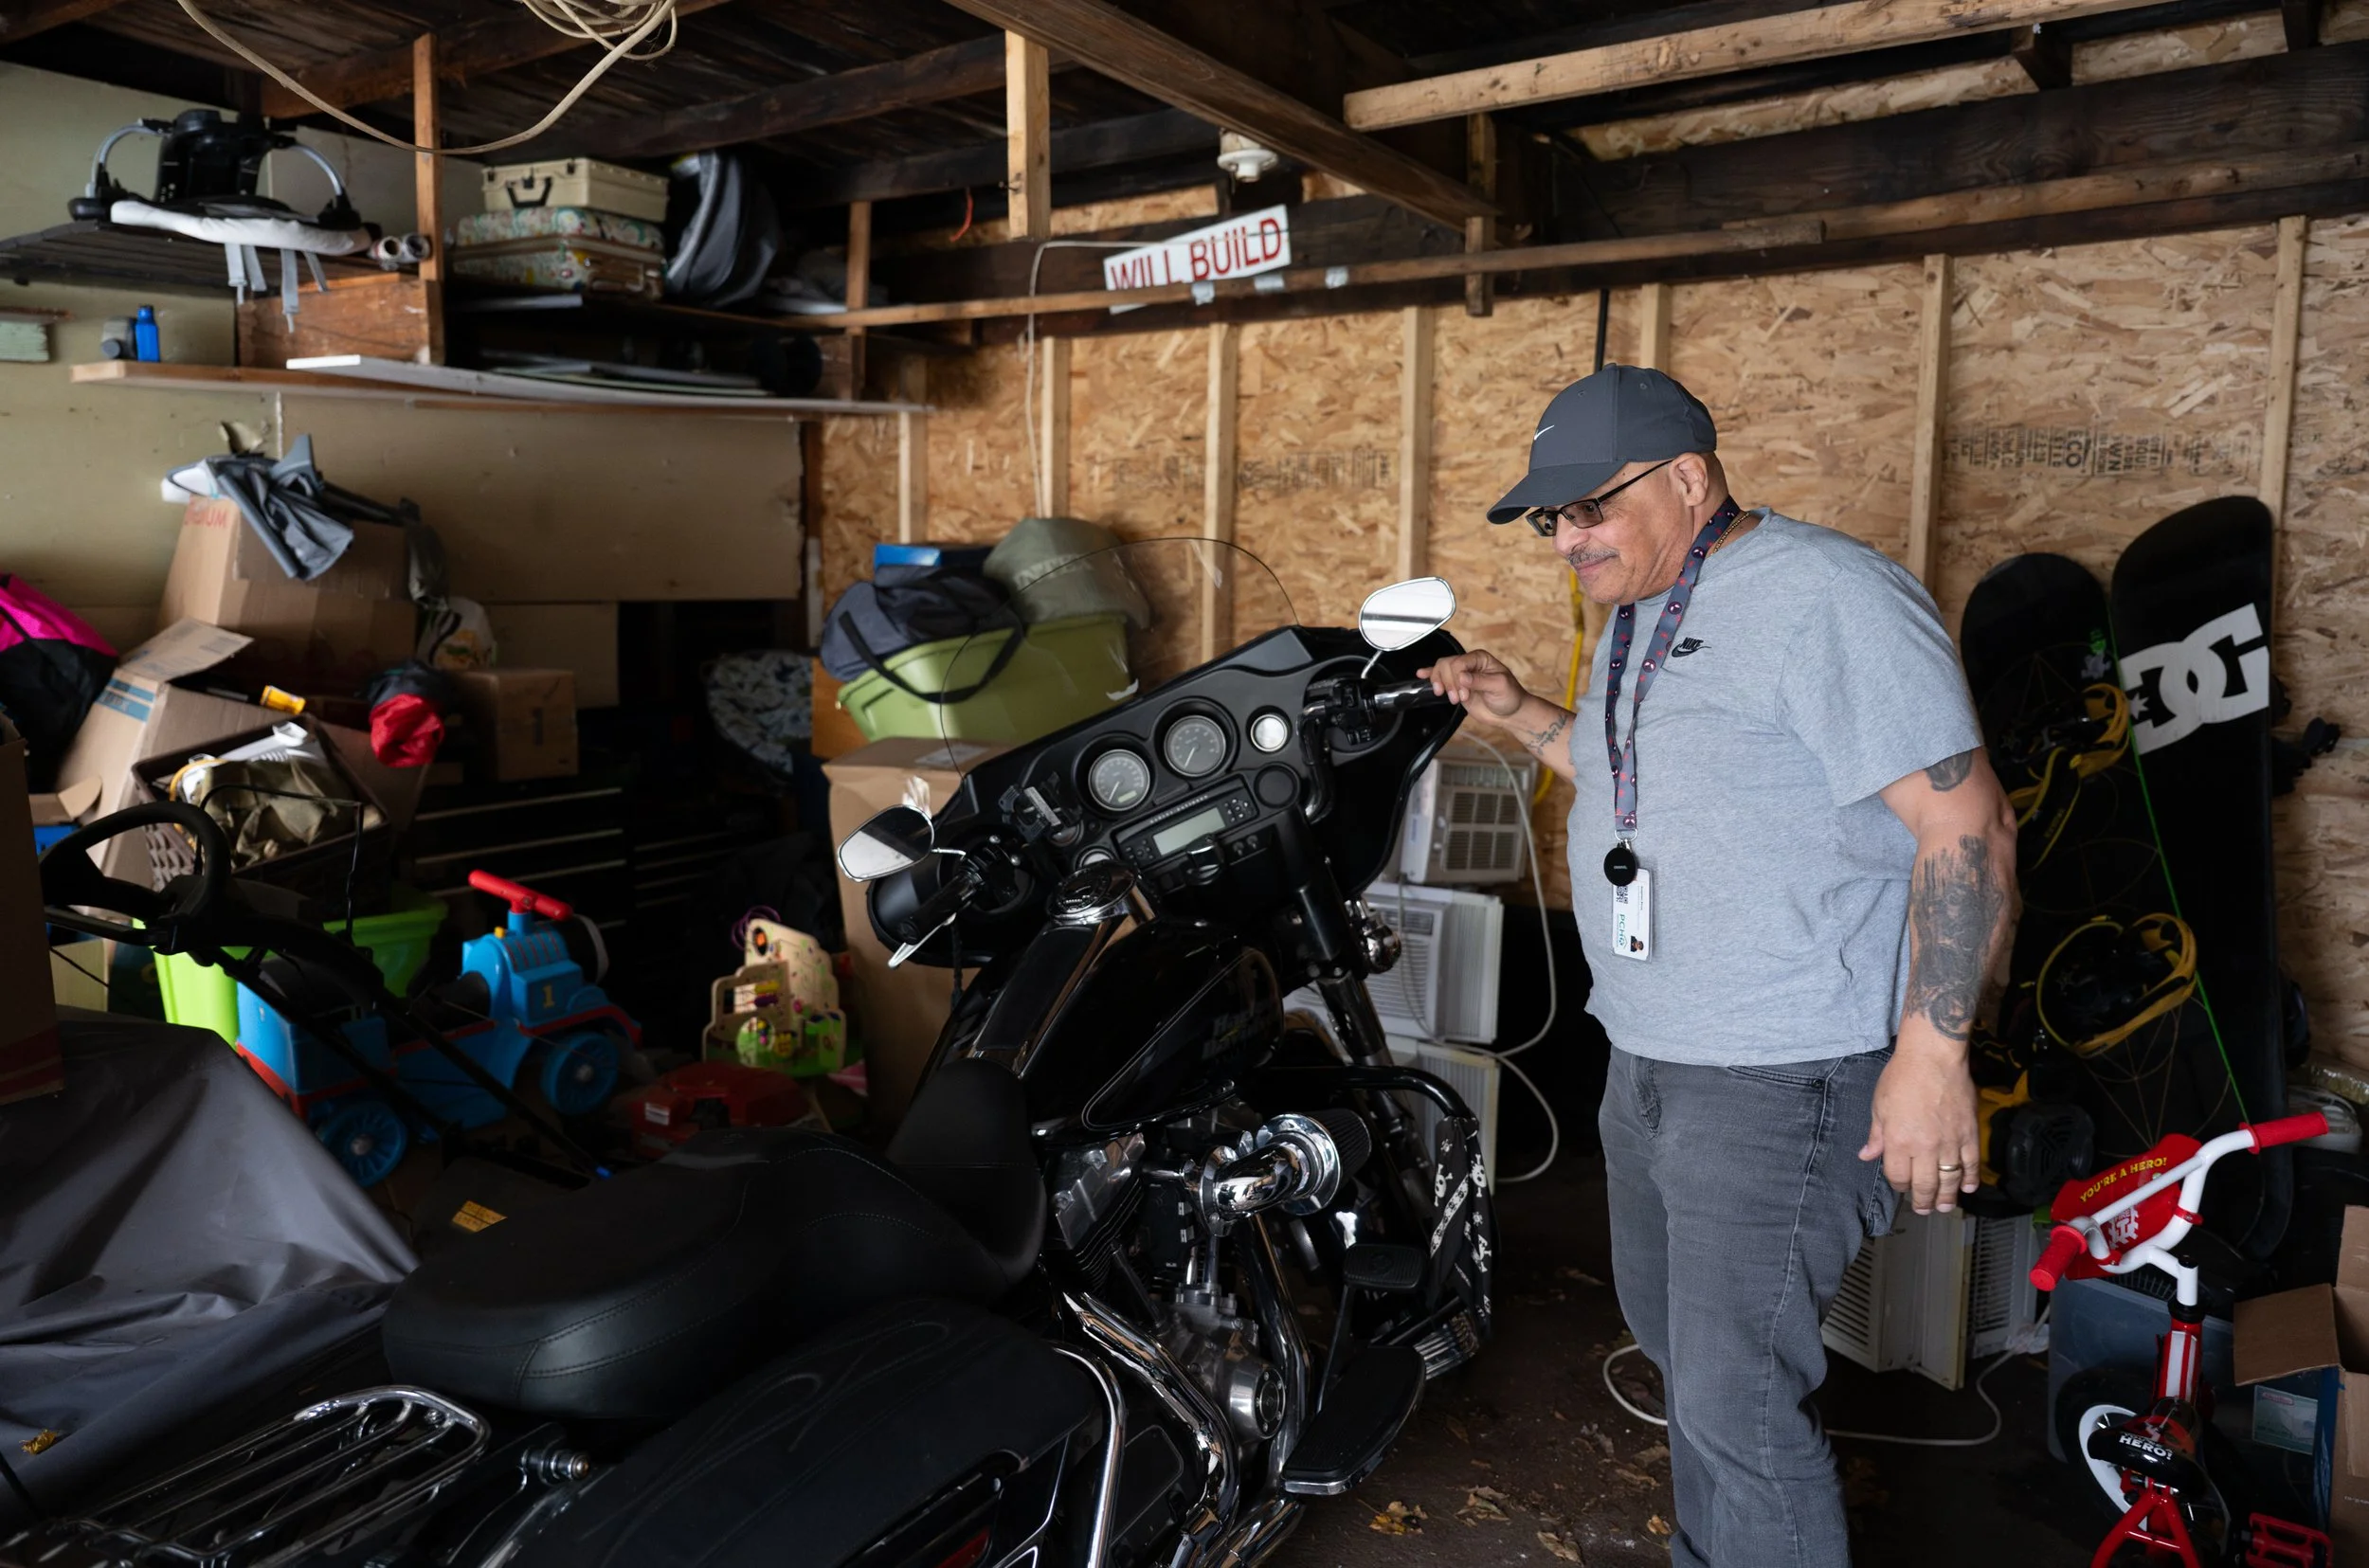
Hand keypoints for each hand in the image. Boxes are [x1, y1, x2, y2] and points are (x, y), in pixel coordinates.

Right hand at [1419, 650, 1529, 722]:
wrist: (1509, 713)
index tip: (1464, 693)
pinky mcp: (1456, 687)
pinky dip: (1430, 675)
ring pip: (1441, 670)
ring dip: (1441, 684)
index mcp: (1480, 658)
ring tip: (1450, 697)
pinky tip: (1421, 675)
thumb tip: (1463, 677)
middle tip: (1458, 698)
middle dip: (1449, 683)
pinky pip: (1440, 677)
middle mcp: (1469, 664)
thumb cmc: (1510, 696)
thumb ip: (1480, 680)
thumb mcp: (1499, 686)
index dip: (1458, 677)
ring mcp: (1461, 676)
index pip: (1459, 662)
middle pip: (1447, 665)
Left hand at [1859, 1038, 1979, 1214]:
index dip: (1899, 1185)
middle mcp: (1924, 1147)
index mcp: (1899, 1142)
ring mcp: (1950, 1143)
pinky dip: (1969, 1178)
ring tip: (1944, 1207)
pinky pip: (1971, 1163)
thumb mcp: (1879, 1105)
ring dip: (1947, 1197)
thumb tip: (1867, 1156)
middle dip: (1923, 1201)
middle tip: (1925, 1209)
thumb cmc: (1902, 1077)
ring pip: (1949, 1179)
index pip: (1898, 1177)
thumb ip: (1876, 1135)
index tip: (1901, 1185)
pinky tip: (1967, 1187)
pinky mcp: (1969, 1134)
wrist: (1934, 1057)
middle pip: (1925, 1185)